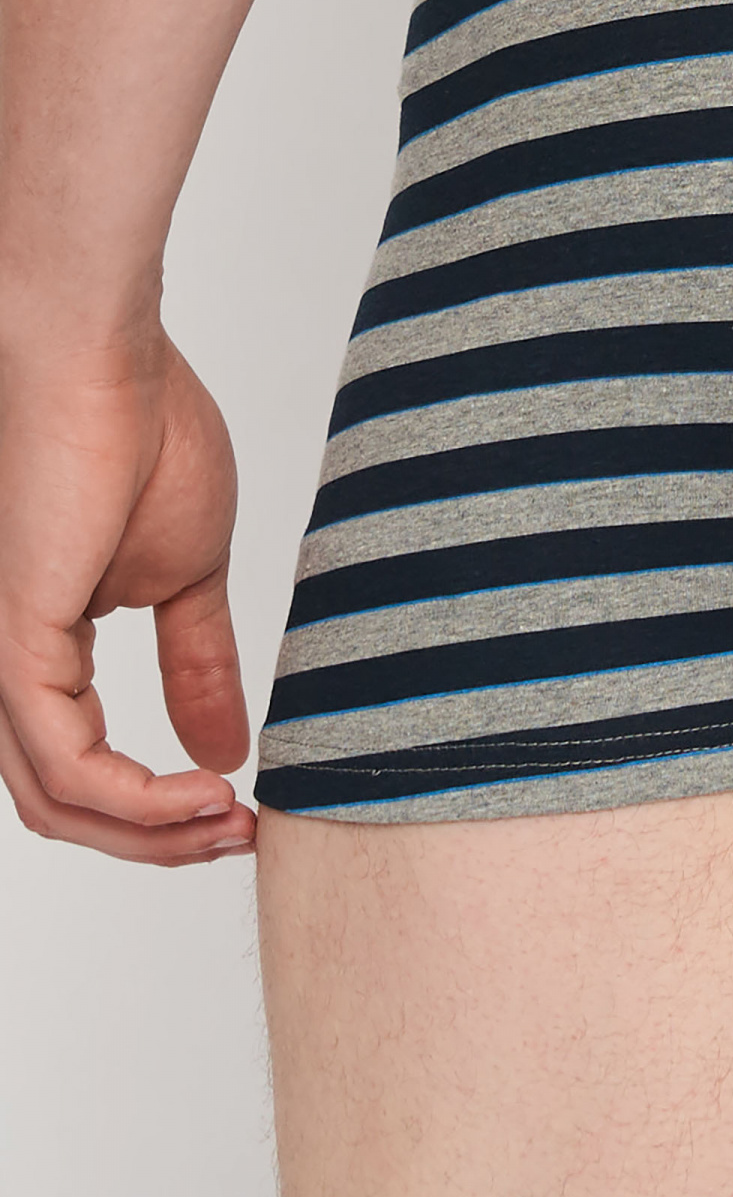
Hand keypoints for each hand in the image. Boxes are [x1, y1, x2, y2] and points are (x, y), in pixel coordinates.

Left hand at [0, 320, 255, 861]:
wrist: (103, 356)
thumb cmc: (142, 429)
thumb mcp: (189, 574)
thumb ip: (198, 663)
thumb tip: (226, 746)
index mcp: (44, 646)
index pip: (81, 765)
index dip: (159, 806)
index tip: (243, 808)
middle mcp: (7, 666)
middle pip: (62, 805)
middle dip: (156, 840)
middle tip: (238, 836)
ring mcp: (1, 661)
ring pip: (55, 802)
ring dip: (150, 833)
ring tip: (229, 820)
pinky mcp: (11, 647)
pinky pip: (65, 766)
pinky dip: (137, 798)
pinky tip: (202, 791)